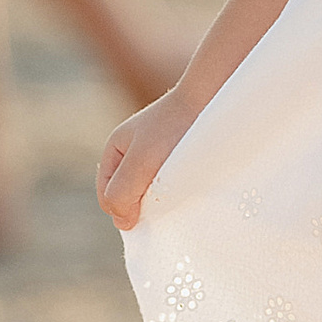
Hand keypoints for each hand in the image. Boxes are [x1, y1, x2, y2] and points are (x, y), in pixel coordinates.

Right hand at [97, 84, 194, 229]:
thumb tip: (122, 222)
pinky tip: (190, 187)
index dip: (123, 208)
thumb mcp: (140, 162)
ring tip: (179, 190)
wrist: (213, 99)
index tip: (148, 204)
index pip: (107, 196)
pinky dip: (177, 193)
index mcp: (116, 150)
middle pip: (128, 196)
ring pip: (151, 194)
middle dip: (142, 205)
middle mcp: (135, 154)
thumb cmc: (174, 128)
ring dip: (163, 200)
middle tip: (166, 198)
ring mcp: (158, 158)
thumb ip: (122, 192)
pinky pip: (171, 188)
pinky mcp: (180, 162)